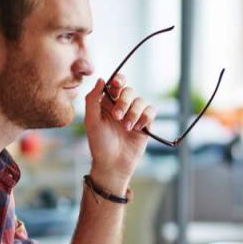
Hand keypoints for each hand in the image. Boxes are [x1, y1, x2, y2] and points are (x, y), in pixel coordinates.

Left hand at [83, 75, 156, 192]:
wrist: (113, 164)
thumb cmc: (99, 144)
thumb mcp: (91, 121)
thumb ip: (92, 99)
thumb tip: (101, 79)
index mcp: (107, 103)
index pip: (115, 84)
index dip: (118, 80)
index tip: (117, 84)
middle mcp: (121, 106)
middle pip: (129, 90)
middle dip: (124, 102)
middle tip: (117, 117)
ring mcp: (134, 114)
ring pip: (140, 101)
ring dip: (134, 113)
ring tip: (126, 128)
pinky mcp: (145, 123)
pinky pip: (151, 111)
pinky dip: (145, 117)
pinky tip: (138, 128)